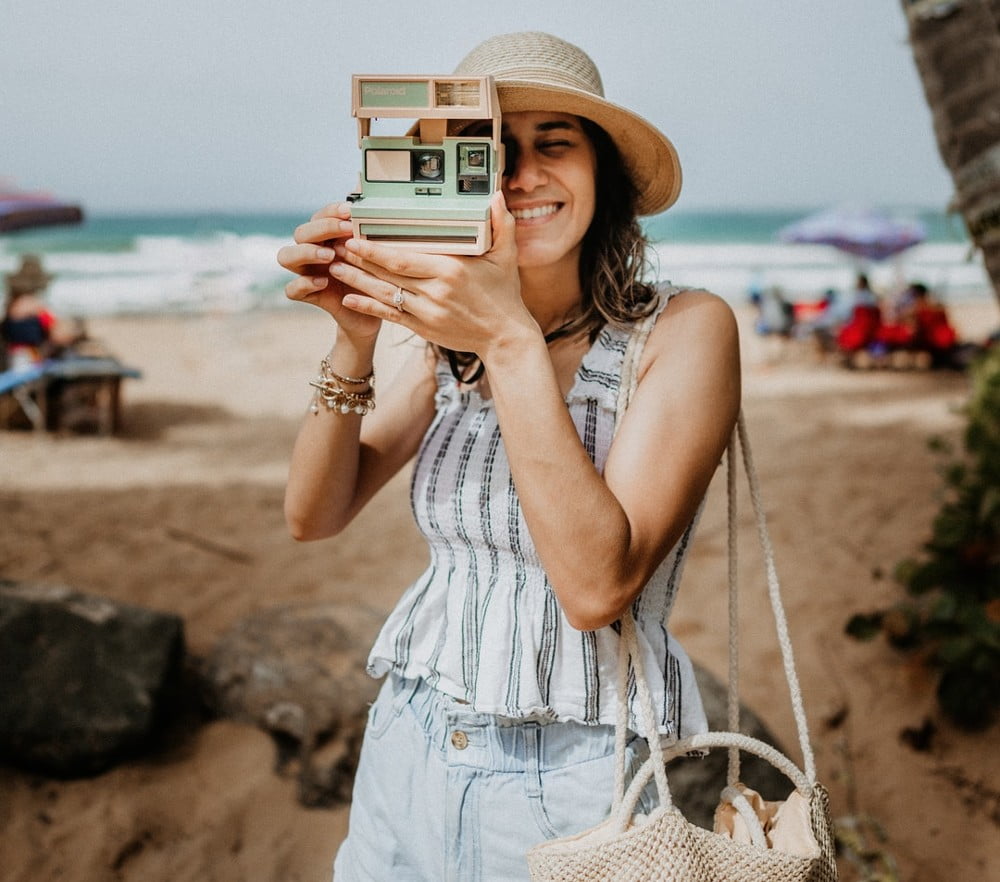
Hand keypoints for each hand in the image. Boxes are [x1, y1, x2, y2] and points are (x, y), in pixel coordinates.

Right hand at [276, 202, 380, 341]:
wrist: (374, 310)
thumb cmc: (375, 277)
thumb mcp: (377, 254)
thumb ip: (372, 230)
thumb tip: (374, 201)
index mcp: (327, 238)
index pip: (320, 217)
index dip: (331, 212)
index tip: (350, 210)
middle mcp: (312, 252)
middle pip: (300, 233)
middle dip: (322, 229)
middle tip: (346, 231)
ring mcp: (307, 273)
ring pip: (286, 256)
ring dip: (306, 252)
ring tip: (330, 256)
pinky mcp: (308, 295)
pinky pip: (292, 289)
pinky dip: (304, 284)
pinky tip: (323, 282)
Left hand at [330, 195, 533, 355]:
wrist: (505, 337)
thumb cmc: (505, 295)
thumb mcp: (506, 257)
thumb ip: (501, 224)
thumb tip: (496, 195)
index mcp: (450, 270)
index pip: (403, 258)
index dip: (375, 249)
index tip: (355, 237)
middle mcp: (435, 292)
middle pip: (388, 274)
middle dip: (359, 260)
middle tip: (336, 246)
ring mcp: (427, 312)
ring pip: (384, 295)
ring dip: (357, 282)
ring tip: (335, 268)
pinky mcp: (423, 328)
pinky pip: (390, 316)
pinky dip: (368, 308)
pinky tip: (348, 299)